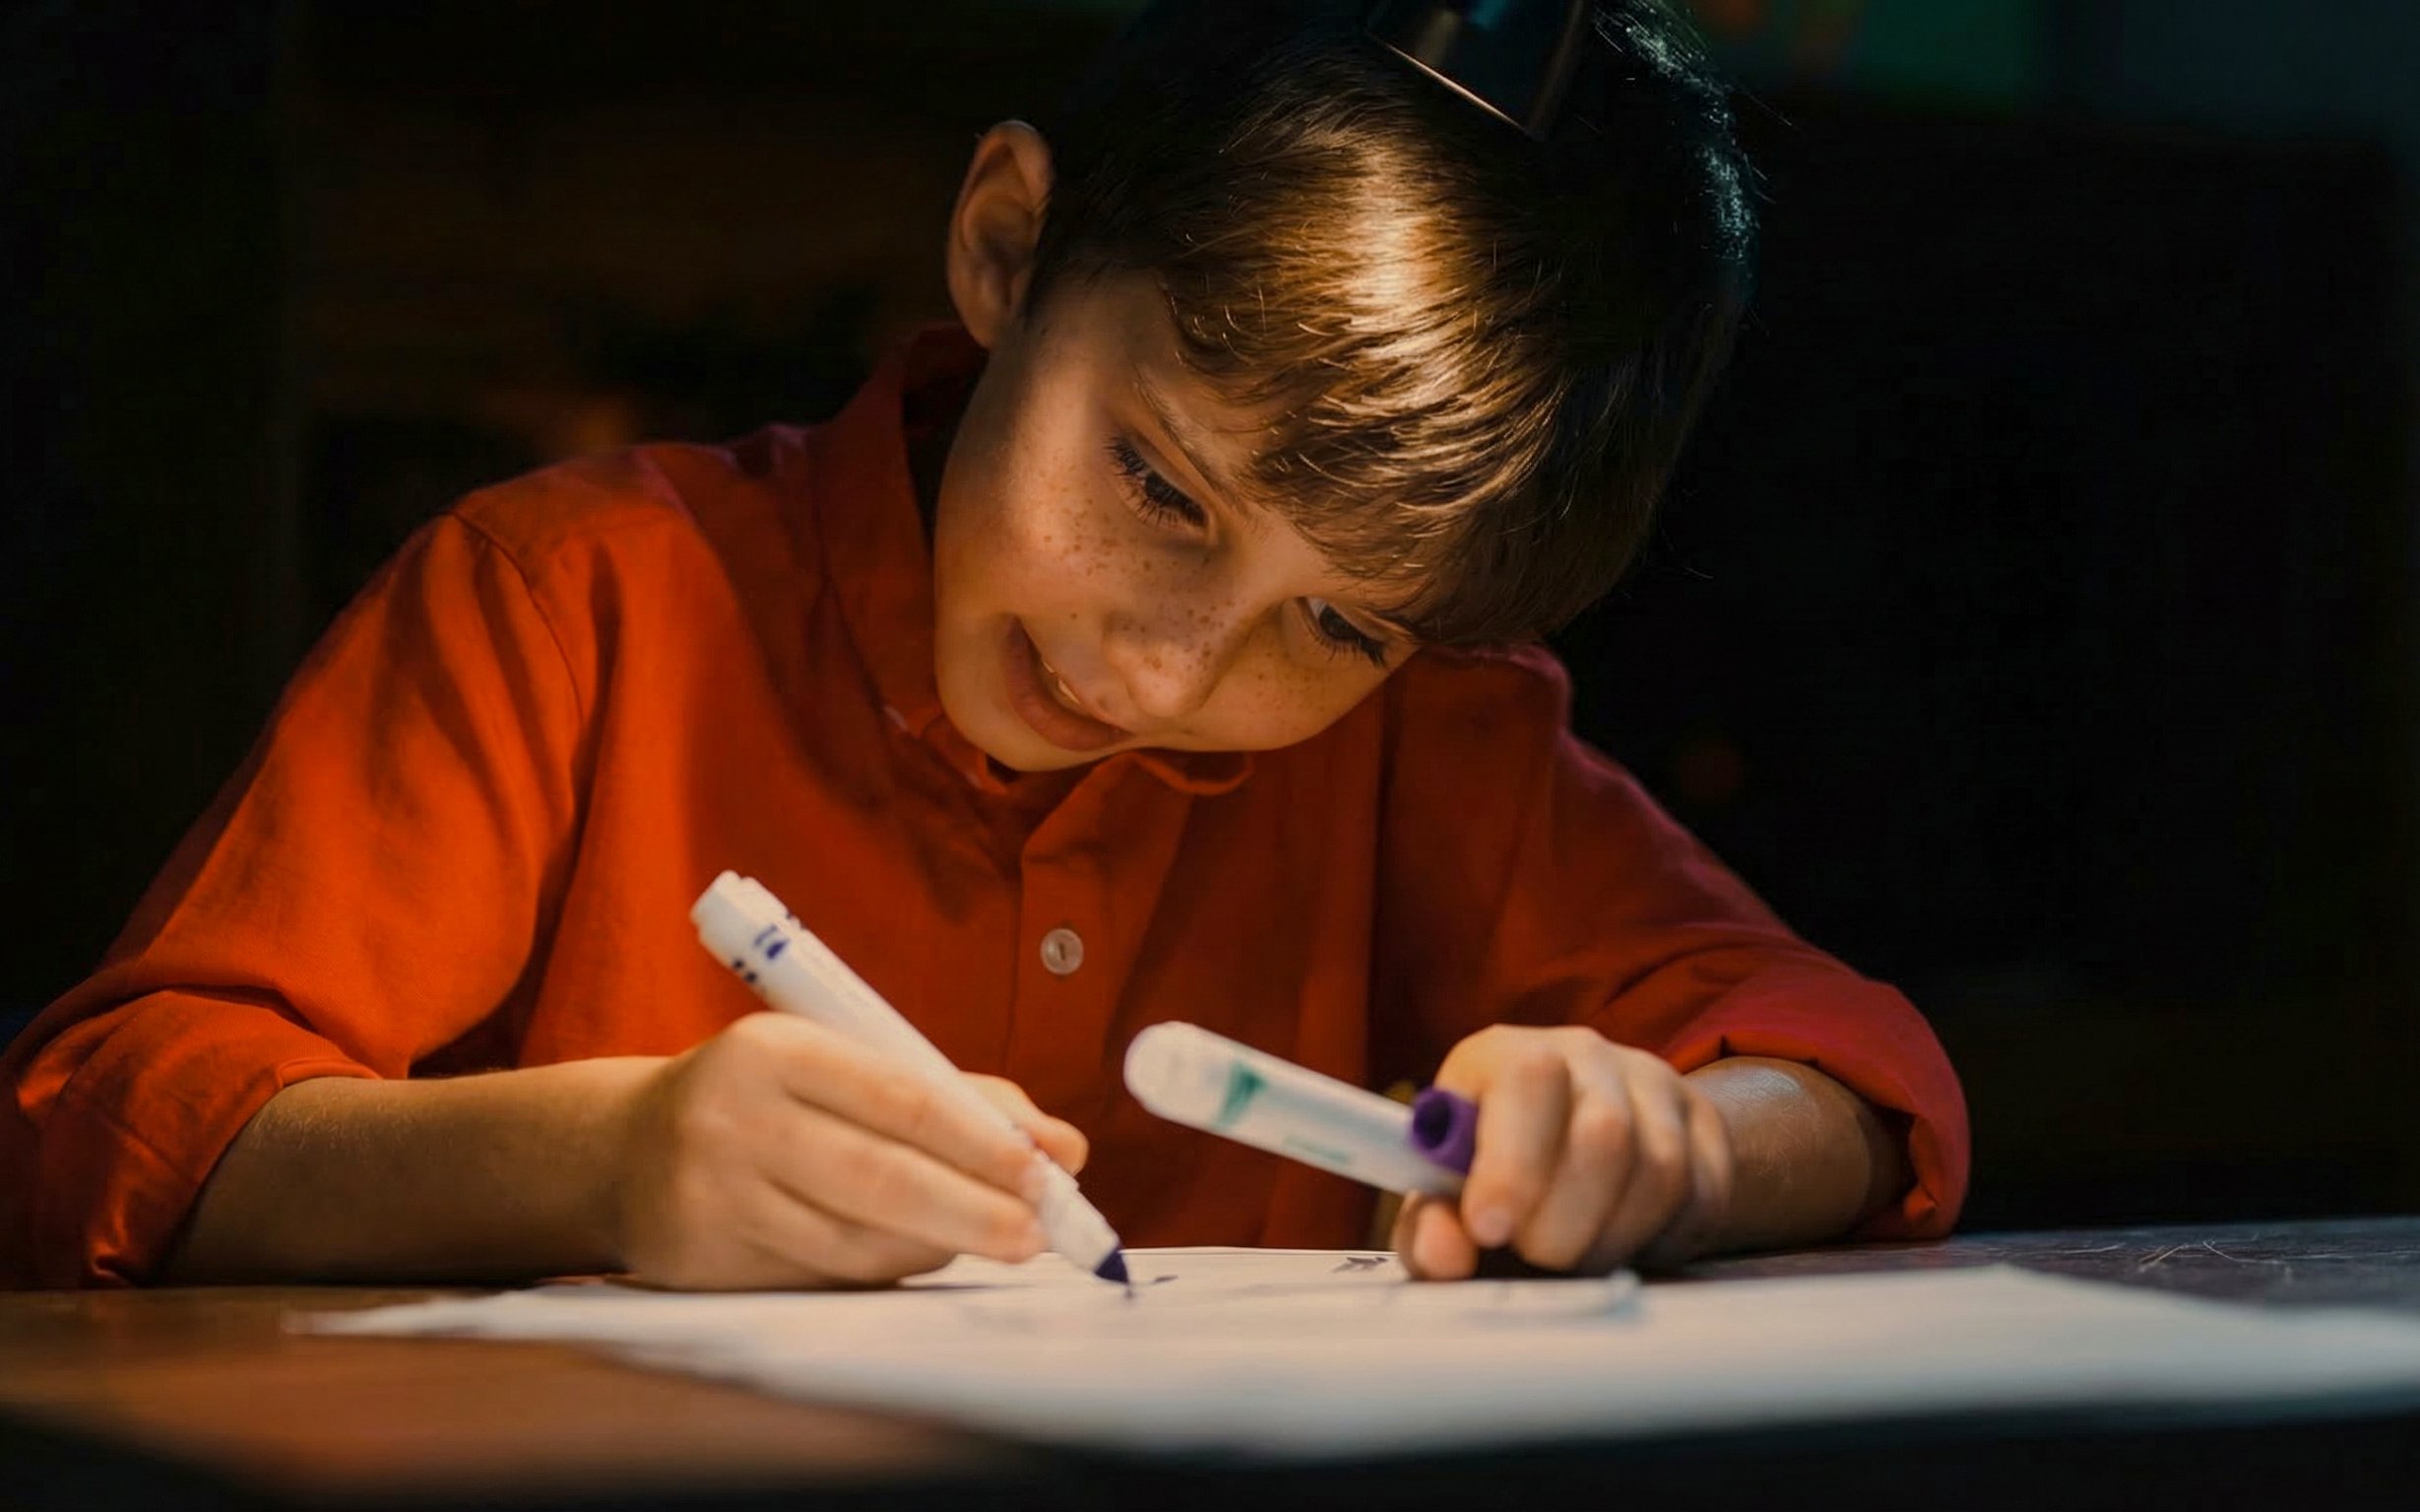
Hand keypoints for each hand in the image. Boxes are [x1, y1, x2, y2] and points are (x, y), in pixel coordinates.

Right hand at [609, 1012, 1088, 1288]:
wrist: (624, 1148)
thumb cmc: (768, 1098)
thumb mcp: (840, 1064)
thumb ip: (954, 1095)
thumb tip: (1064, 1148)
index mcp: (775, 1049)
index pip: (901, 1097)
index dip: (982, 1140)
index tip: (1048, 1169)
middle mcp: (736, 1119)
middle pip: (880, 1179)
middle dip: (974, 1210)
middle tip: (1039, 1232)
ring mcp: (714, 1196)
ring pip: (856, 1241)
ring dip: (937, 1246)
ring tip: (991, 1239)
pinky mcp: (706, 1261)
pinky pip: (823, 1277)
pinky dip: (885, 1270)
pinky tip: (918, 1254)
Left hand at [1393, 1025, 1731, 1278]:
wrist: (1577, 1146)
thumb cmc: (1494, 1173)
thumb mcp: (1446, 1197)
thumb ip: (1431, 1226)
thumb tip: (1444, 1253)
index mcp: (1507, 1054)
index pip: (1528, 1079)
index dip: (1512, 1162)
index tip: (1489, 1229)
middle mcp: (1585, 1054)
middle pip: (1604, 1133)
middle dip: (1564, 1223)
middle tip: (1535, 1256)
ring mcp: (1652, 1084)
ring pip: (1660, 1169)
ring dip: (1612, 1238)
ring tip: (1574, 1257)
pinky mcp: (1703, 1125)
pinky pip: (1700, 1194)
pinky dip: (1659, 1240)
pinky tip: (1621, 1243)